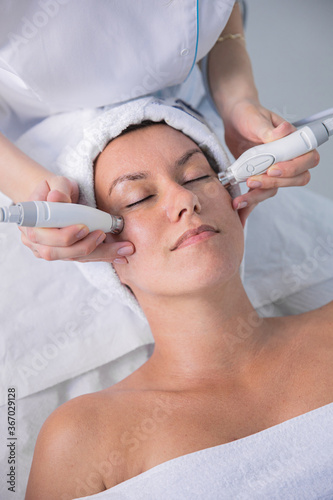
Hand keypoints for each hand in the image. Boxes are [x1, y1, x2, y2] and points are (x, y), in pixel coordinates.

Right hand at [19, 176, 134, 262]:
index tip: (84, 228)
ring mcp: (48, 250)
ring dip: (99, 254)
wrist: (54, 197)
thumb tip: (56, 198)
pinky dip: (102, 256)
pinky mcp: (64, 255)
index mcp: (30, 221)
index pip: (42, 235)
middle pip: (57, 252)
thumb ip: (59, 188)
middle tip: (104, 235)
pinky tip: (120, 255)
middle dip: (84, 246)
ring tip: (121, 248)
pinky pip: (82, 258)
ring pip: (72, 257)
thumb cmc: (55, 188)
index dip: (63, 235)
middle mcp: (35, 240)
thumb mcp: (56, 182)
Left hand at [222, 99, 319, 225]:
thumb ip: (268, 129)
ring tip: (240, 198)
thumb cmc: (248, 115)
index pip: (307, 159)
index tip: (273, 169)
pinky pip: (259, 194)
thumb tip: (283, 131)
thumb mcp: (255, 118)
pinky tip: (239, 209)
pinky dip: (249, 204)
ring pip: (276, 189)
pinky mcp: (260, 178)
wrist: (233, 121)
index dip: (293, 168)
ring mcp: (274, 170)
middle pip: (295, 179)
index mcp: (293, 142)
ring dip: (258, 196)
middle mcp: (288, 158)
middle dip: (274, 184)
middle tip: (253, 180)